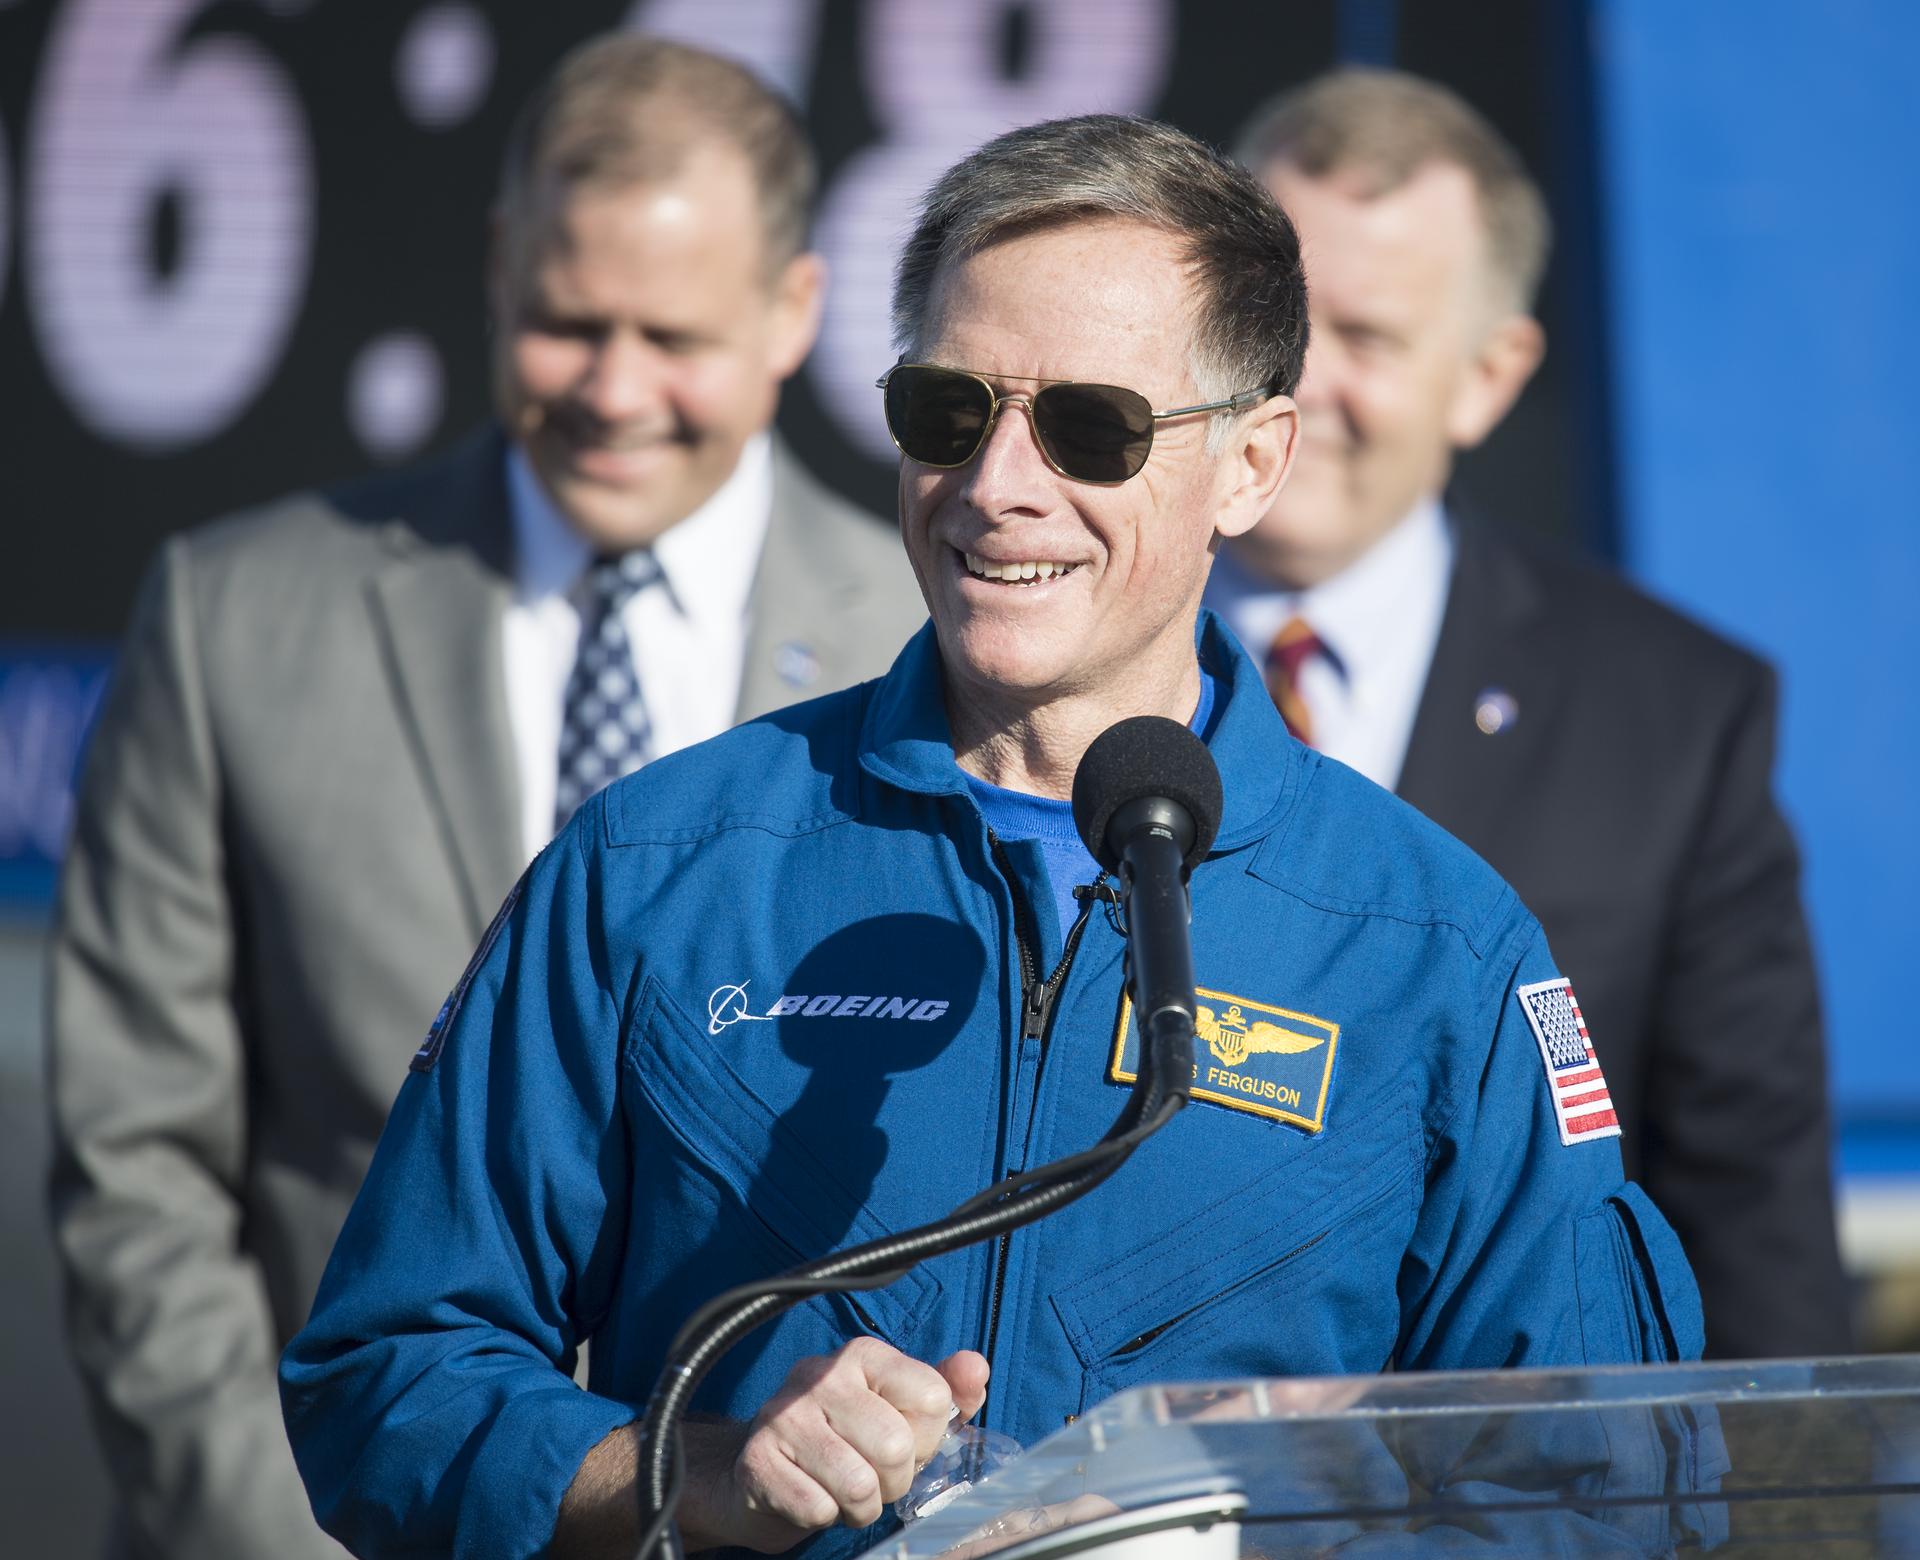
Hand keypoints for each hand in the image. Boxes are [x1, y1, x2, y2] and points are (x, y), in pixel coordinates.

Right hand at [683, 1338, 989, 1553]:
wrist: (761, 1469)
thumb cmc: (845, 1440)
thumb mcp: (899, 1412)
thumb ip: (946, 1392)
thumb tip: (976, 1368)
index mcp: (862, 1355)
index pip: (932, 1398)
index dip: (926, 1438)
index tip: (902, 1441)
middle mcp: (820, 1373)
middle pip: (896, 1446)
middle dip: (893, 1480)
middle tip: (871, 1476)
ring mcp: (783, 1414)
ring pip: (858, 1483)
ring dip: (860, 1506)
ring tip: (844, 1490)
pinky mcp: (757, 1459)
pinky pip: (818, 1508)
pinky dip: (823, 1516)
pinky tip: (812, 1495)